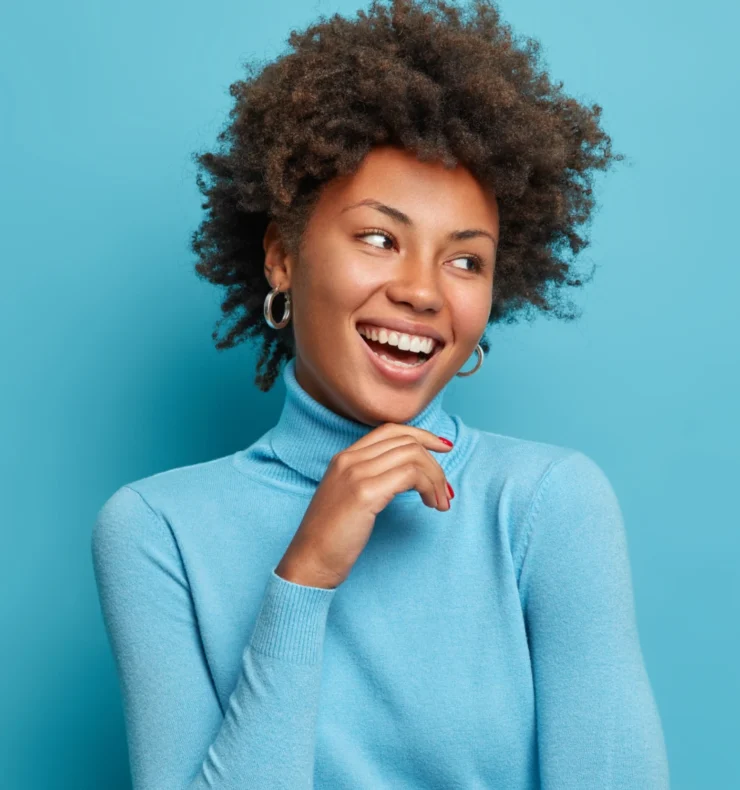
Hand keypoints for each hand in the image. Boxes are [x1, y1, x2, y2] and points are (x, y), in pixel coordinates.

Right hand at [274, 424, 453, 588]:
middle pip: (406, 441)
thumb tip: (411, 475)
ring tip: (440, 503)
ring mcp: (355, 473)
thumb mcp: (350, 498)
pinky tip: (431, 505)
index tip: (443, 448)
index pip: (391, 430)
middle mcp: (349, 459)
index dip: (422, 435)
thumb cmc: (332, 538)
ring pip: (412, 456)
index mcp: (344, 457)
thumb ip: (372, 479)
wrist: (310, 561)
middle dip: (435, 463)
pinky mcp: (364, 493)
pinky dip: (428, 487)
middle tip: (445, 491)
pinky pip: (410, 475)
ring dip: (435, 478)